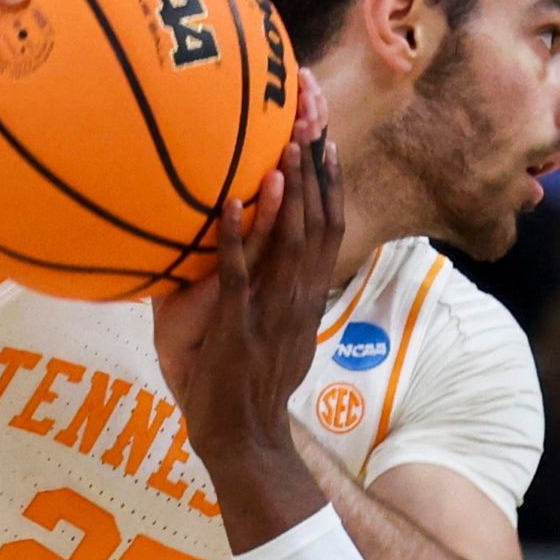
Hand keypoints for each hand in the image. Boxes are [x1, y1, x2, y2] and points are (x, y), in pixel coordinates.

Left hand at [152, 70, 339, 413]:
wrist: (244, 439)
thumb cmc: (249, 388)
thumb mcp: (277, 335)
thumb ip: (277, 296)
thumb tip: (270, 262)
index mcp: (309, 296)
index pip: (330, 230)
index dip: (330, 184)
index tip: (327, 140)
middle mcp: (300, 298)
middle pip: (319, 223)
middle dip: (317, 171)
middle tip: (313, 120)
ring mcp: (273, 312)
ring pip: (290, 241)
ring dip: (287, 192)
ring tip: (283, 146)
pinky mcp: (241, 327)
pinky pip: (238, 272)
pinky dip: (235, 234)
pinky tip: (228, 199)